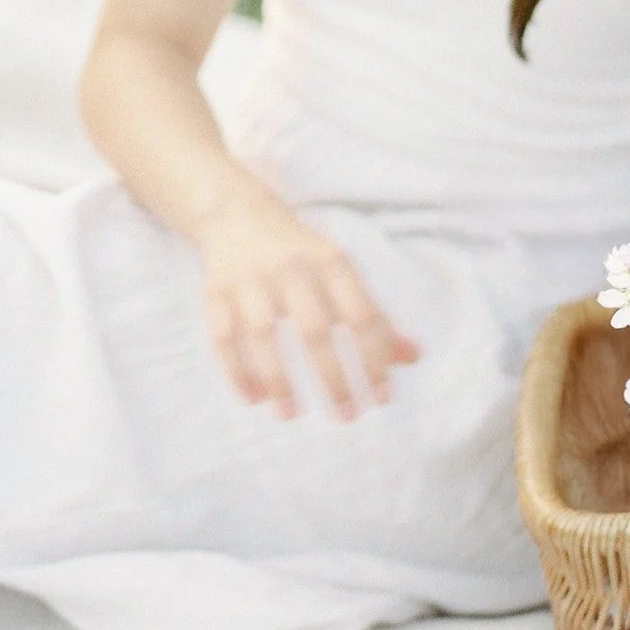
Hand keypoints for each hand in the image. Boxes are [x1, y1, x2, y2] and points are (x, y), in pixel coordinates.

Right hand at [192, 184, 418, 420]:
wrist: (236, 212)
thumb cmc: (301, 252)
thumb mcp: (340, 272)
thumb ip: (375, 315)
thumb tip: (415, 358)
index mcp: (330, 261)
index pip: (361, 316)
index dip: (375, 359)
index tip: (381, 399)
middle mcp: (290, 269)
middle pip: (314, 331)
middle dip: (333, 379)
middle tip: (346, 417)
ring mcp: (249, 280)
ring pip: (262, 338)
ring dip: (280, 382)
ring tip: (293, 416)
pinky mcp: (215, 293)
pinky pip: (222, 339)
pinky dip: (237, 373)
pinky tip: (255, 400)